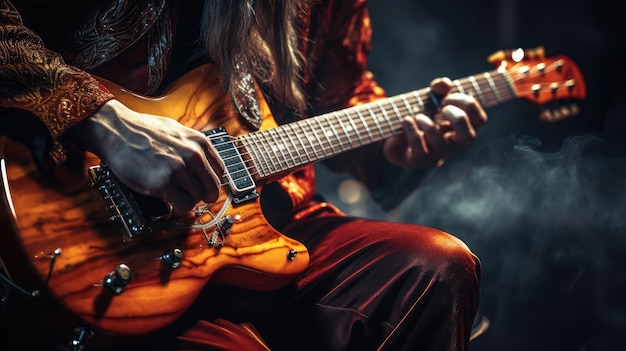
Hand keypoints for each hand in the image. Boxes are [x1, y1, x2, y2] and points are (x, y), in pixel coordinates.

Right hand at [66, 99, 222, 214]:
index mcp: (200, 142)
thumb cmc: (143, 130)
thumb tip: (205, 164)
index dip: (211, 182)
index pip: (220, 172)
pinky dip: (179, 207)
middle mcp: (194, 156)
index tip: (203, 186)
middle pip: (212, 188)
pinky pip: (184, 206)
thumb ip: (193, 147)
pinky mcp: (163, 183)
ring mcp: (179, 170)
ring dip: (188, 200)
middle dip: (203, 195)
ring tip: (175, 194)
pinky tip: (170, 200)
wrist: (117, 130)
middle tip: (192, 196)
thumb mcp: (177, 131)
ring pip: (198, 198)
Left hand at [382, 77, 487, 168]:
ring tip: (419, 116)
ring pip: (442, 144)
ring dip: (430, 125)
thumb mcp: (431, 99)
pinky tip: (406, 120)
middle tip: (441, 108)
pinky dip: (412, 130)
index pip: (480, 120)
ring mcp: (436, 153)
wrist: (398, 139)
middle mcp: (452, 142)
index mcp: (461, 128)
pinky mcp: (418, 158)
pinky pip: (419, 148)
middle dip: (457, 118)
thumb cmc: (421, 118)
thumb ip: (439, 88)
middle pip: (469, 137)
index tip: (448, 97)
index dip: (468, 104)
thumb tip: (445, 84)